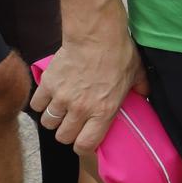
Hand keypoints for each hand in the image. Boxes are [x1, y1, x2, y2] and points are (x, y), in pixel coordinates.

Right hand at [31, 25, 145, 153]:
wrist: (96, 35)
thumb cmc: (119, 54)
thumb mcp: (137, 74)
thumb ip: (140, 89)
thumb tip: (145, 96)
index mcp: (104, 111)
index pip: (85, 144)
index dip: (83, 147)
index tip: (83, 142)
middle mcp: (81, 109)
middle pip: (63, 137)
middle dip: (67, 132)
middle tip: (73, 123)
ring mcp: (62, 98)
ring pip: (48, 123)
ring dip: (54, 118)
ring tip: (61, 110)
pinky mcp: (48, 85)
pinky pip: (37, 105)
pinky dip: (42, 103)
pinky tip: (50, 97)